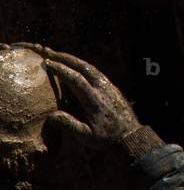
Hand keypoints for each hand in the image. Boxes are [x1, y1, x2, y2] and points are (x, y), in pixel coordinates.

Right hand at [14, 44, 139, 147]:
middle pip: (84, 67)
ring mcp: (109, 87)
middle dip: (66, 58)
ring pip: (91, 68)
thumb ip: (69, 125)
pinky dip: (83, 66)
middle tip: (50, 52)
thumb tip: (51, 115)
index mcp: (94, 99)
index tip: (46, 63)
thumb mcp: (86, 136)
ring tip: (60, 56)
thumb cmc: (107, 138)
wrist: (130, 136)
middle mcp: (103, 89)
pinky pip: (96, 72)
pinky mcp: (112, 87)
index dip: (60, 70)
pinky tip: (76, 66)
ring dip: (75, 60)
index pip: (75, 79)